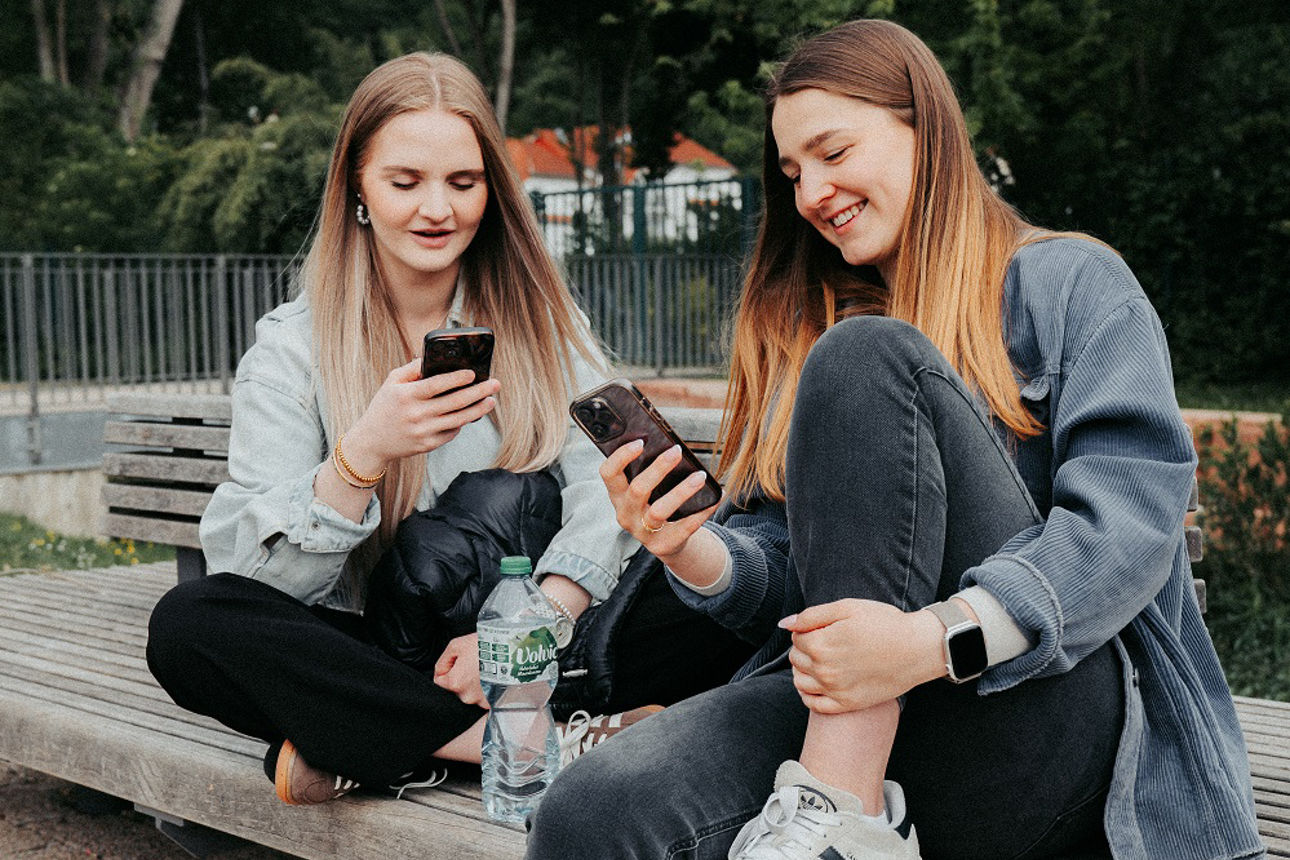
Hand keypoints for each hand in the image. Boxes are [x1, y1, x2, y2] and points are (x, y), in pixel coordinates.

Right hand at [343, 358, 500, 475]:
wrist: (371, 442)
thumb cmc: (384, 407)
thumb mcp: (391, 383)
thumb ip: (412, 369)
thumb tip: (433, 358)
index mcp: (407, 396)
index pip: (437, 385)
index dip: (457, 378)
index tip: (473, 373)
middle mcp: (416, 414)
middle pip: (454, 402)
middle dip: (478, 392)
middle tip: (494, 384)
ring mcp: (423, 431)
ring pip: (458, 420)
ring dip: (478, 410)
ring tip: (491, 400)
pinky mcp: (428, 445)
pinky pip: (451, 433)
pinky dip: (462, 423)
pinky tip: (470, 414)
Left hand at [433, 633, 487, 707]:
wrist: (513, 650)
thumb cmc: (486, 645)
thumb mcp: (457, 645)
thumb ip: (443, 660)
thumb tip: (440, 671)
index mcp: (455, 683)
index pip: (440, 680)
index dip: (448, 668)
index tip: (460, 660)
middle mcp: (467, 696)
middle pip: (457, 688)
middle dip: (463, 677)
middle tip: (475, 663)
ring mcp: (482, 701)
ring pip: (471, 693)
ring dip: (476, 683)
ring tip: (486, 669)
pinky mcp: (494, 702)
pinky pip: (485, 697)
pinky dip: (488, 689)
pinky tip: (493, 678)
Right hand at [598, 439, 718, 561]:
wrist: (666, 542)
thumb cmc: (655, 505)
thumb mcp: (646, 491)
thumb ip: (650, 471)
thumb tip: (672, 447)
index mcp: (618, 496)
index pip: (609, 473)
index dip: (621, 456)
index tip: (640, 442)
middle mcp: (626, 514)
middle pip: (638, 489)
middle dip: (658, 468)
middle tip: (677, 451)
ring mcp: (642, 532)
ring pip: (660, 510)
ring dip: (682, 491)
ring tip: (700, 476)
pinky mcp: (663, 545)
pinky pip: (684, 527)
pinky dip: (702, 511)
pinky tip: (715, 497)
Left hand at [780, 599, 945, 713]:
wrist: (917, 648)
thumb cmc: (885, 624)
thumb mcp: (847, 608)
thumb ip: (812, 616)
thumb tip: (784, 624)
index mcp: (821, 645)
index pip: (795, 638)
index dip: (807, 630)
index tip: (824, 628)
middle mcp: (825, 671)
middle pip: (796, 659)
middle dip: (805, 648)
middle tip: (827, 641)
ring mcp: (835, 690)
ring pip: (800, 682)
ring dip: (804, 670)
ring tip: (823, 660)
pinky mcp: (847, 704)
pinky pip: (814, 705)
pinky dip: (809, 694)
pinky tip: (820, 683)